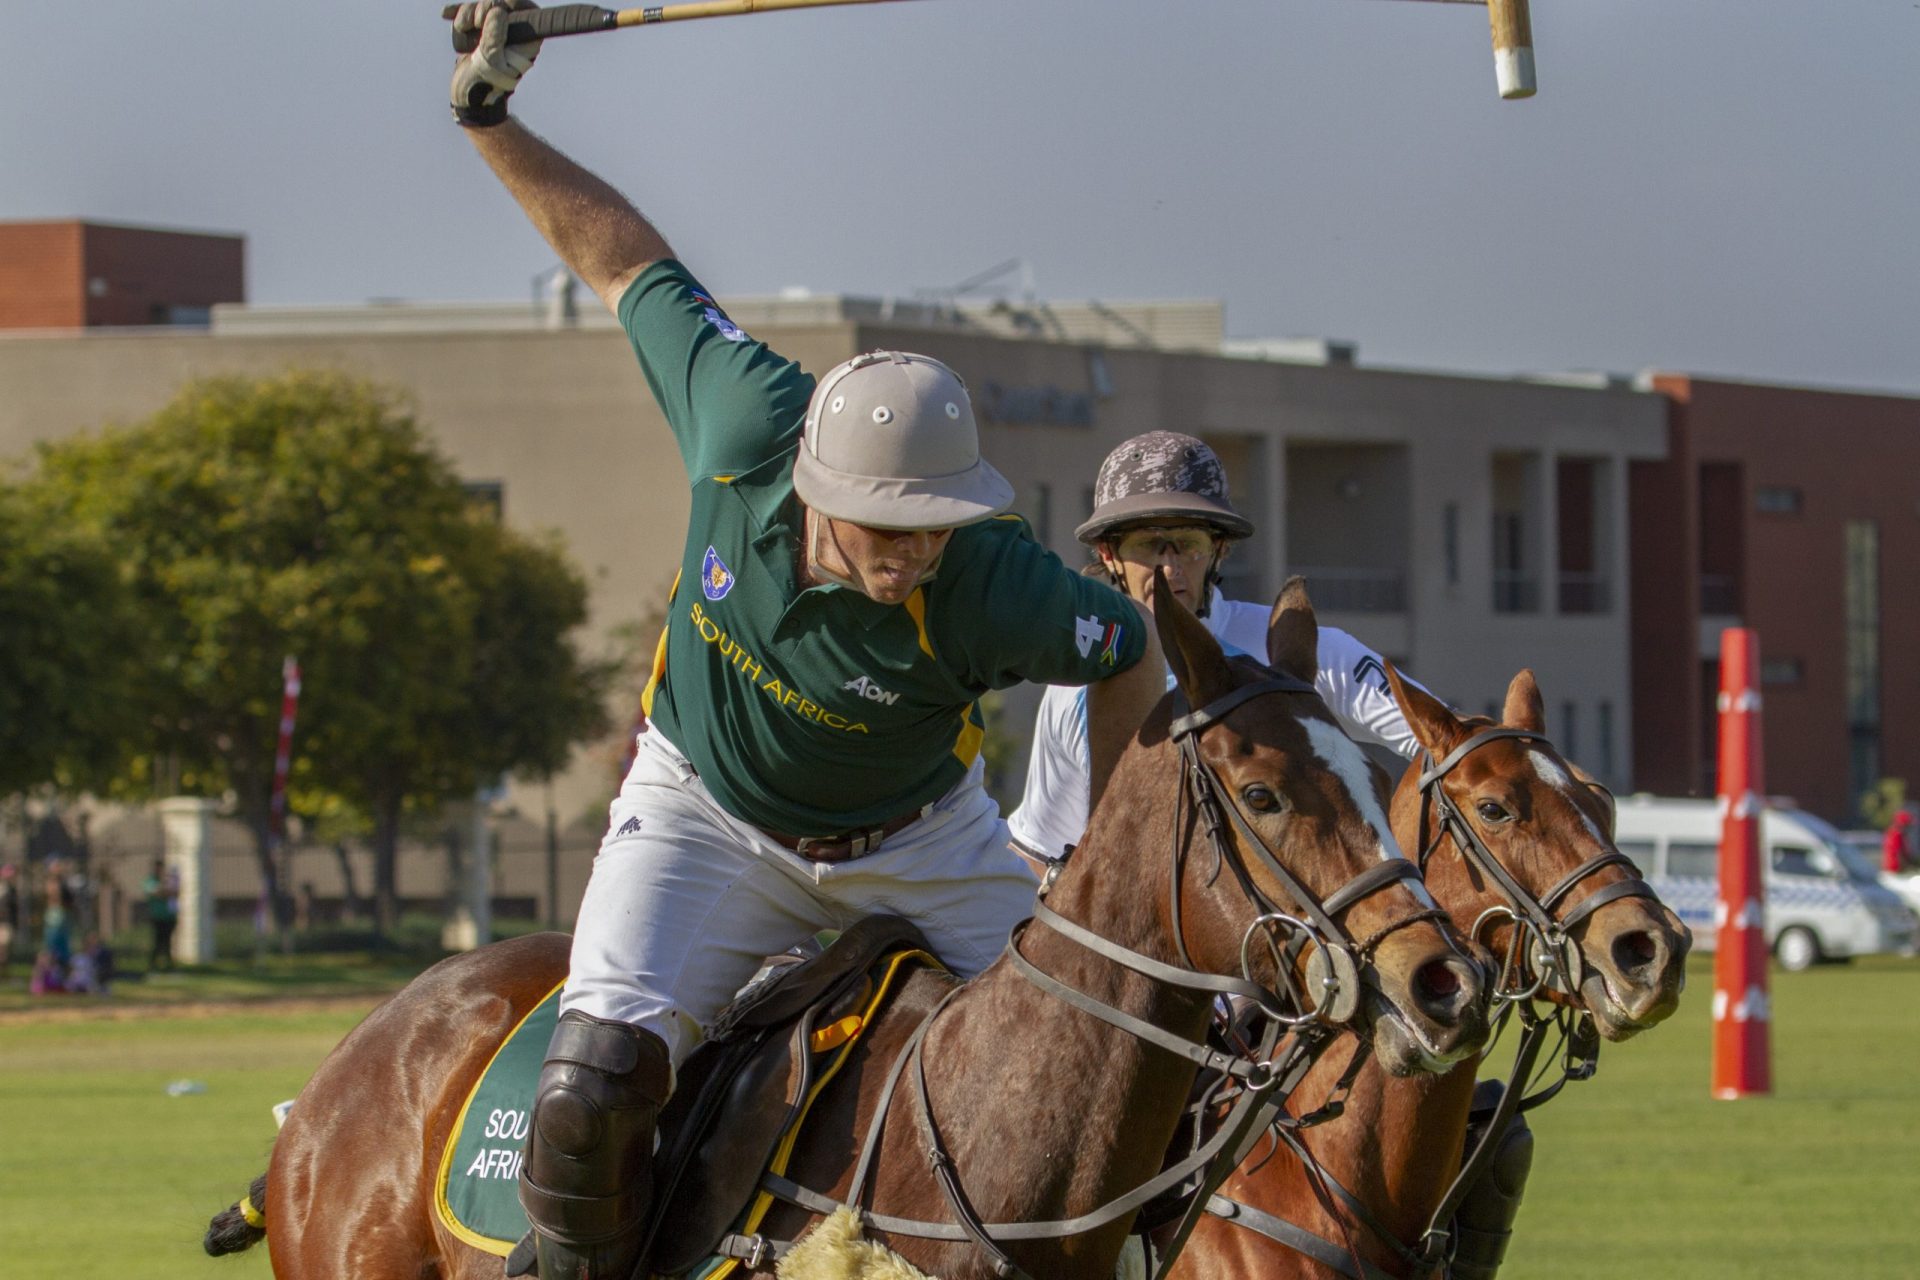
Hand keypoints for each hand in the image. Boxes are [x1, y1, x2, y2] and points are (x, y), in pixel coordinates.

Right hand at [450, 0, 543, 127]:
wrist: (468, 99)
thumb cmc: (484, 85)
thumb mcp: (490, 62)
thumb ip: (494, 37)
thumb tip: (498, 10)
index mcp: (526, 41)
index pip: (527, 9)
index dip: (511, 3)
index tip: (496, 9)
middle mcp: (513, 34)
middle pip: (498, 3)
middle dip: (482, 8)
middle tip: (476, 25)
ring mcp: (495, 32)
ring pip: (481, 7)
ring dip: (467, 14)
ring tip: (463, 33)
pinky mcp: (479, 33)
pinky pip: (469, 15)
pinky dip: (458, 14)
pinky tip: (446, 14)